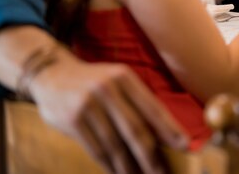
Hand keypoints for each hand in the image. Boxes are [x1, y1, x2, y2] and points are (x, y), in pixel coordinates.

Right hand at [30, 55, 187, 173]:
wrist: (53, 74)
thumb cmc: (96, 82)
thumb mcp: (118, 81)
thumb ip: (138, 103)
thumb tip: (165, 134)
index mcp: (125, 77)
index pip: (152, 108)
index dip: (170, 129)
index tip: (185, 145)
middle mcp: (108, 89)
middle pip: (136, 129)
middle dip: (152, 156)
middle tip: (163, 173)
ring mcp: (88, 105)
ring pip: (115, 144)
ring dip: (130, 167)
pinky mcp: (72, 120)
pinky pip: (96, 149)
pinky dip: (110, 165)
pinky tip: (119, 173)